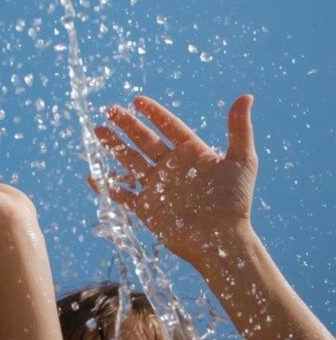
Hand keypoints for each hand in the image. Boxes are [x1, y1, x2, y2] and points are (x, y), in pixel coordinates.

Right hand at [93, 95, 257, 268]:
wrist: (223, 242)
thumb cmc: (235, 203)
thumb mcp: (242, 162)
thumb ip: (239, 129)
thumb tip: (247, 96)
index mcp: (191, 153)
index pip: (168, 127)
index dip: (153, 113)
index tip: (137, 100)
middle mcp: (171, 167)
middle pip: (144, 140)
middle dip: (126, 125)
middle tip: (109, 110)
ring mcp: (158, 187)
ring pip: (130, 161)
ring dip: (113, 147)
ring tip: (97, 131)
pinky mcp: (148, 209)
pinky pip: (123, 195)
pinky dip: (108, 186)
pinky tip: (93, 176)